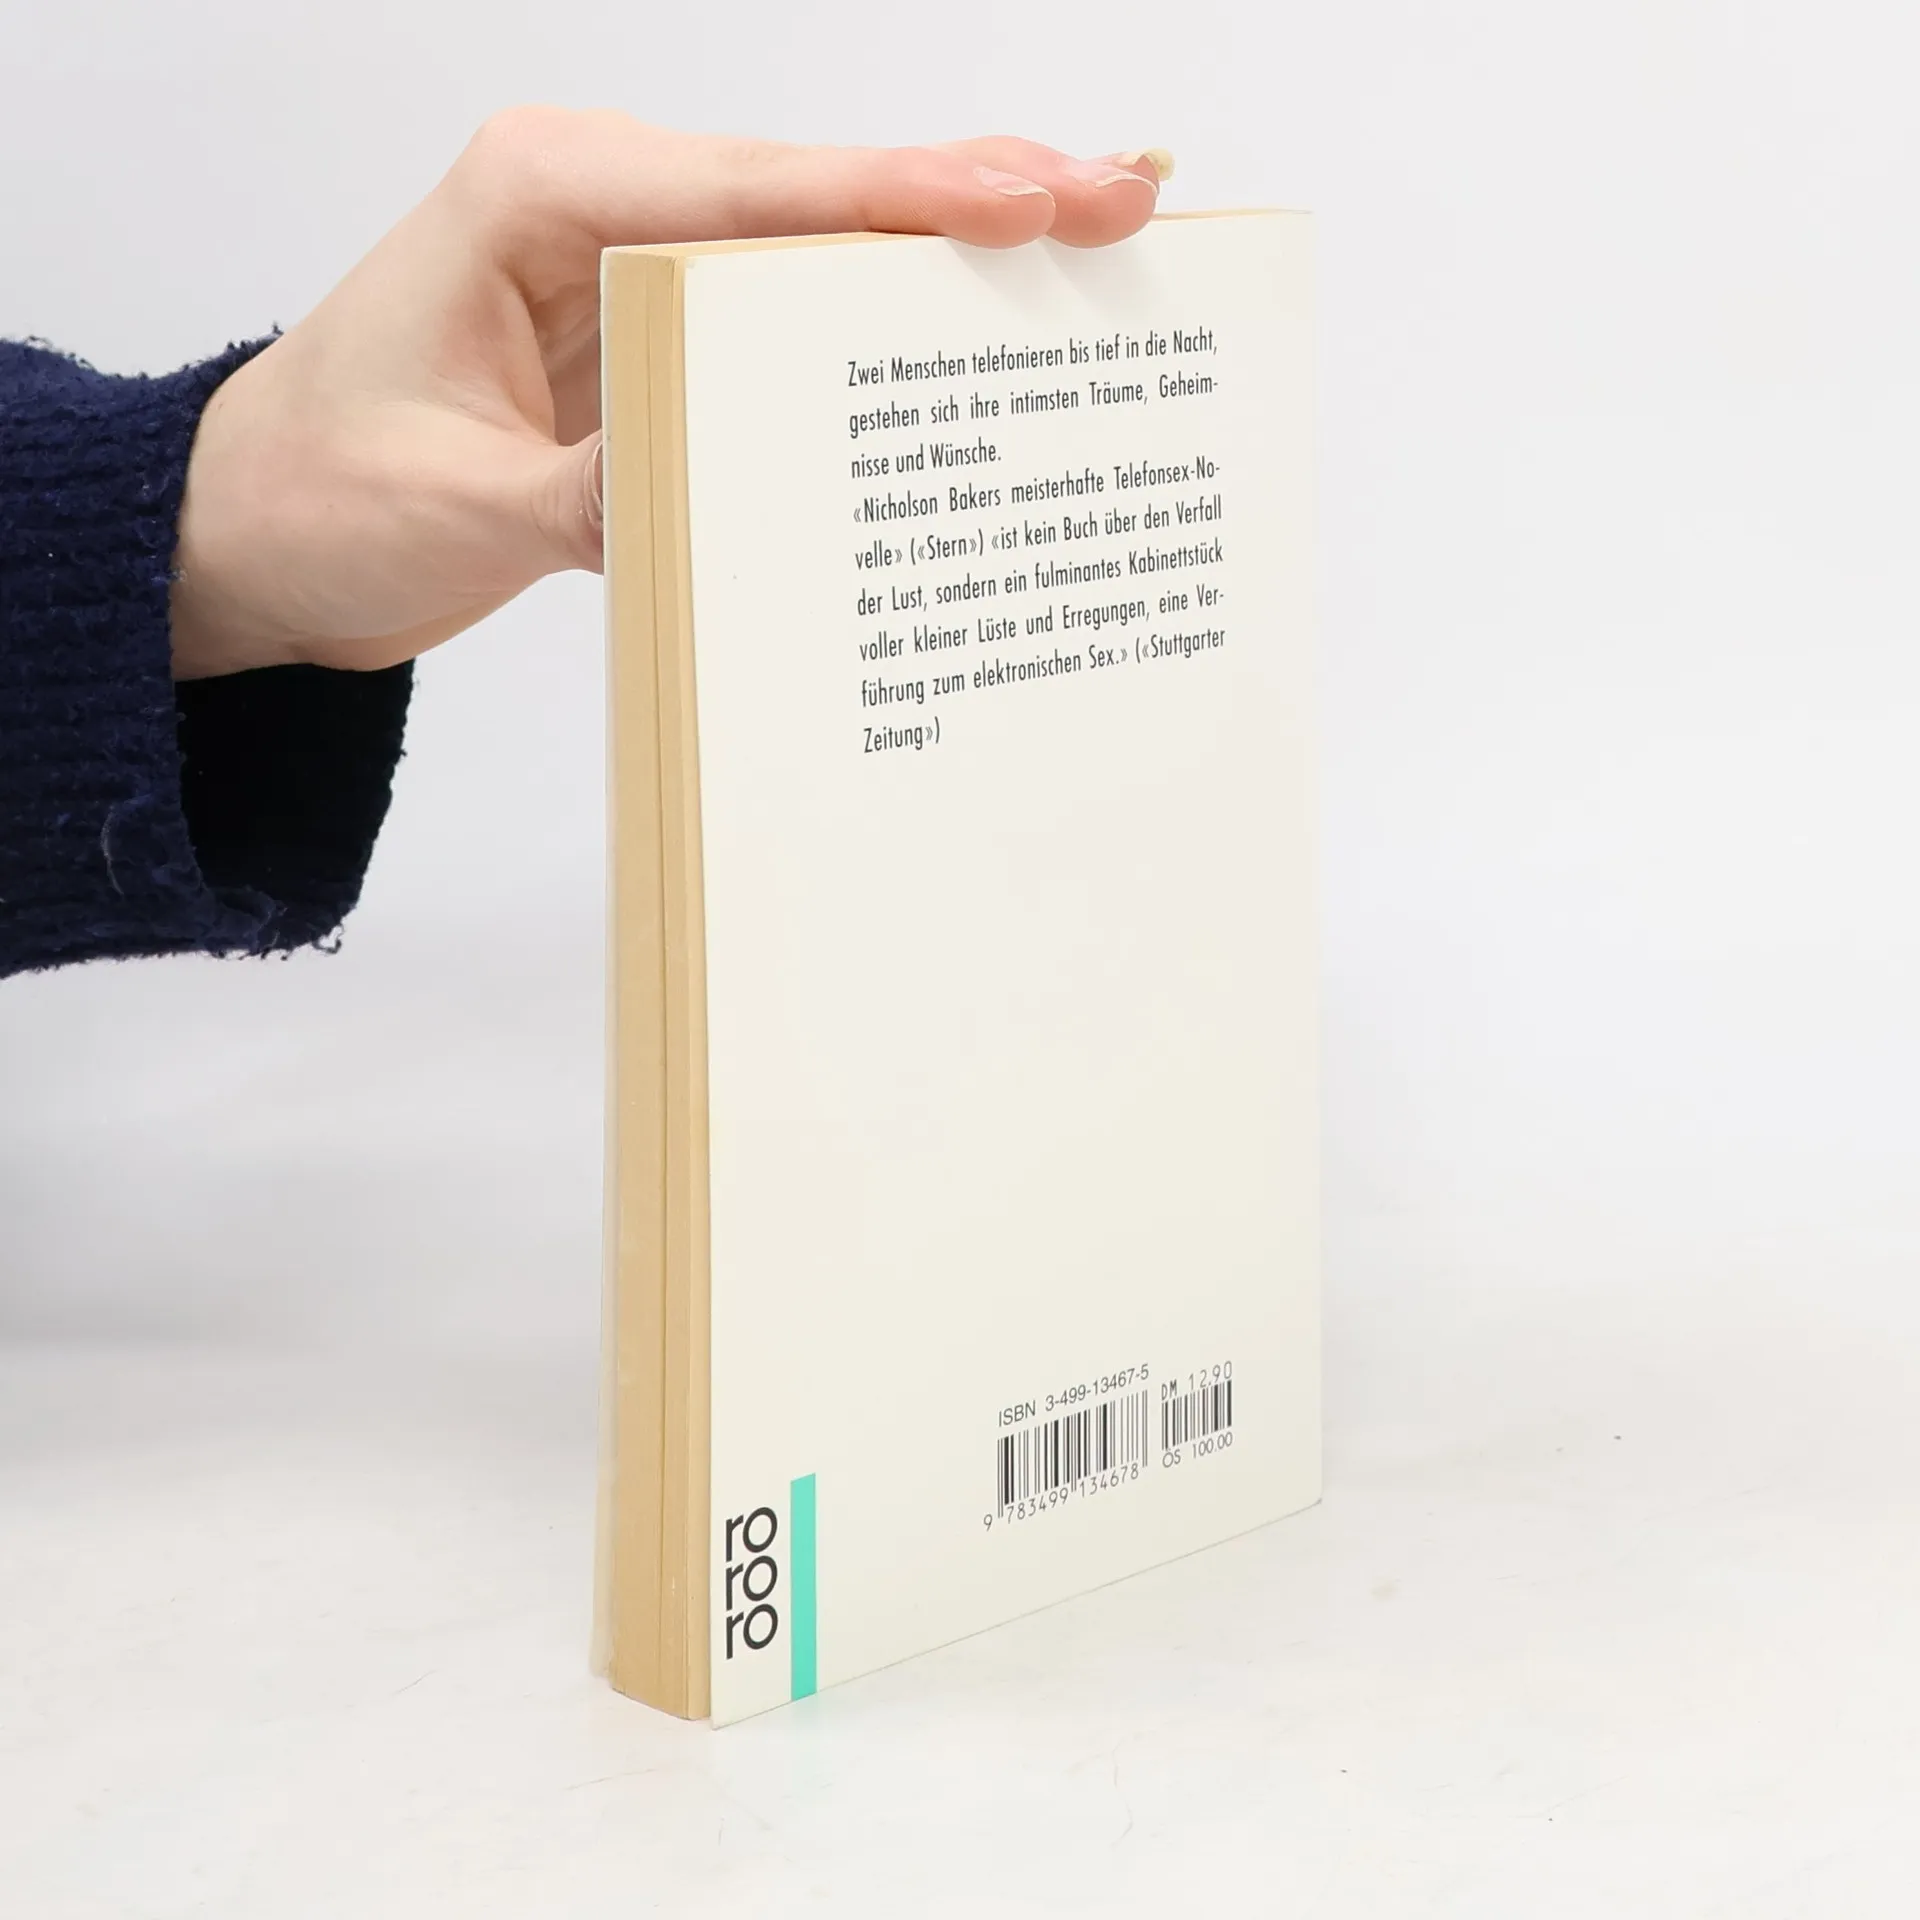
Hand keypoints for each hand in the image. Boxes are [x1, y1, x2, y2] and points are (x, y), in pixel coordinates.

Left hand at [168, 110, 1170, 678]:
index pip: (757, 192)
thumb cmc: (318, 494)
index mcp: (543, 194)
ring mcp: (632, 270)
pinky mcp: (650, 343)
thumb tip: (730, 497)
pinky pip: (782, 321)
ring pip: (817, 245)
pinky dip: (877, 323)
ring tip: (1087, 243)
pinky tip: (966, 335)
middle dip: (972, 193)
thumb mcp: (454, 503)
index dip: (906, 200)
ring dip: (946, 249)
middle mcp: (600, 205)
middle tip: (1122, 195)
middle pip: (816, 192)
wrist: (254, 532)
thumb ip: (592, 494)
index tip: (1035, 202)